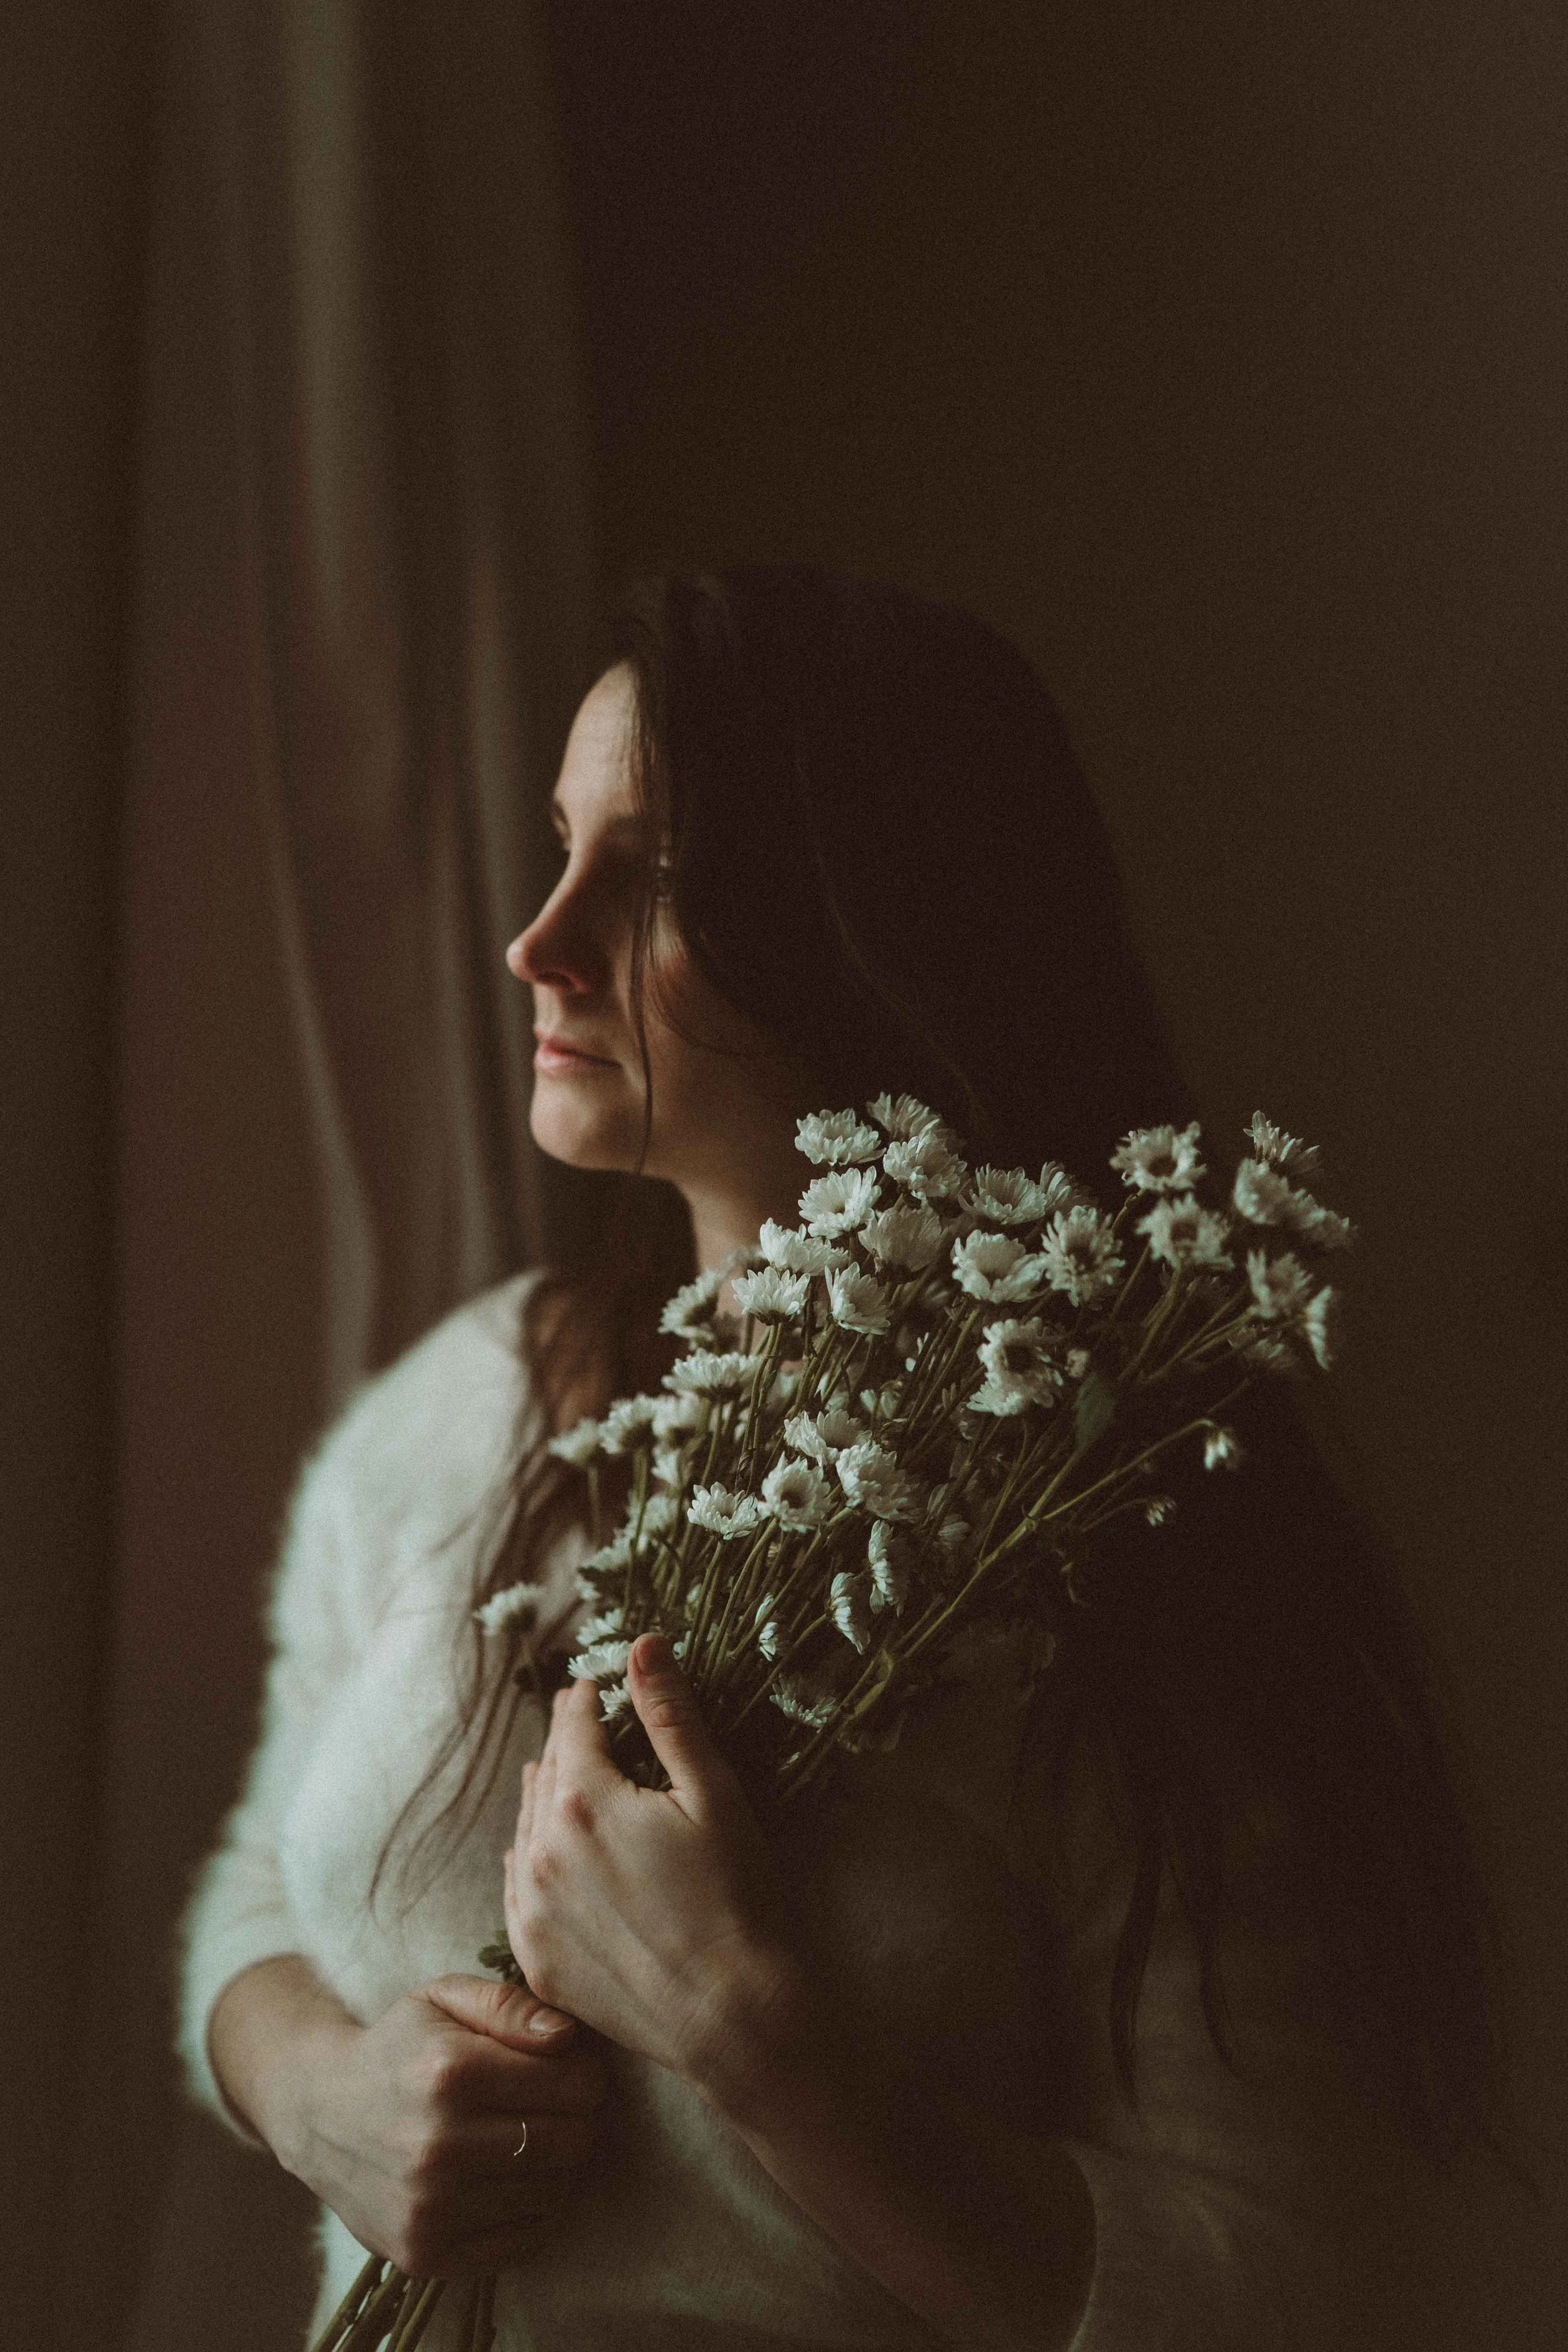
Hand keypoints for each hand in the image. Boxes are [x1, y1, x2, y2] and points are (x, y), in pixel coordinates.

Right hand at [281, 1972, 607, 2276]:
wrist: (318, 2113)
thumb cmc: (398, 2048)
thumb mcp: (445, 1999)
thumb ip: (511, 2006)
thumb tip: (569, 2036)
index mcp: (451, 2074)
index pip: (577, 2086)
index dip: (586, 2074)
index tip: (570, 2070)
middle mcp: (439, 2147)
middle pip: (571, 2143)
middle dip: (577, 2121)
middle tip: (554, 2107)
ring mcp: (430, 2209)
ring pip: (552, 2194)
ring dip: (553, 2167)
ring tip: (524, 2139)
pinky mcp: (426, 2253)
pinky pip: (523, 2241)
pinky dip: (530, 2212)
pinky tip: (505, 2180)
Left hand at [504, 1635, 807, 2111]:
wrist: (734, 2018)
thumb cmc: (736, 1899)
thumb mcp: (713, 1793)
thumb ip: (671, 1715)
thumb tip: (642, 1643)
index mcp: (583, 1803)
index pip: (572, 1727)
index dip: (586, 1699)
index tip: (596, 1684)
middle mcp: (541, 1852)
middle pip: (545, 1774)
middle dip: (567, 1744)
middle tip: (586, 1726)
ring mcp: (532, 1911)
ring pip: (526, 1829)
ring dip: (546, 1797)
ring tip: (564, 1778)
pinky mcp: (536, 1960)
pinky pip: (518, 1889)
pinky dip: (532, 1858)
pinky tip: (544, 1851)